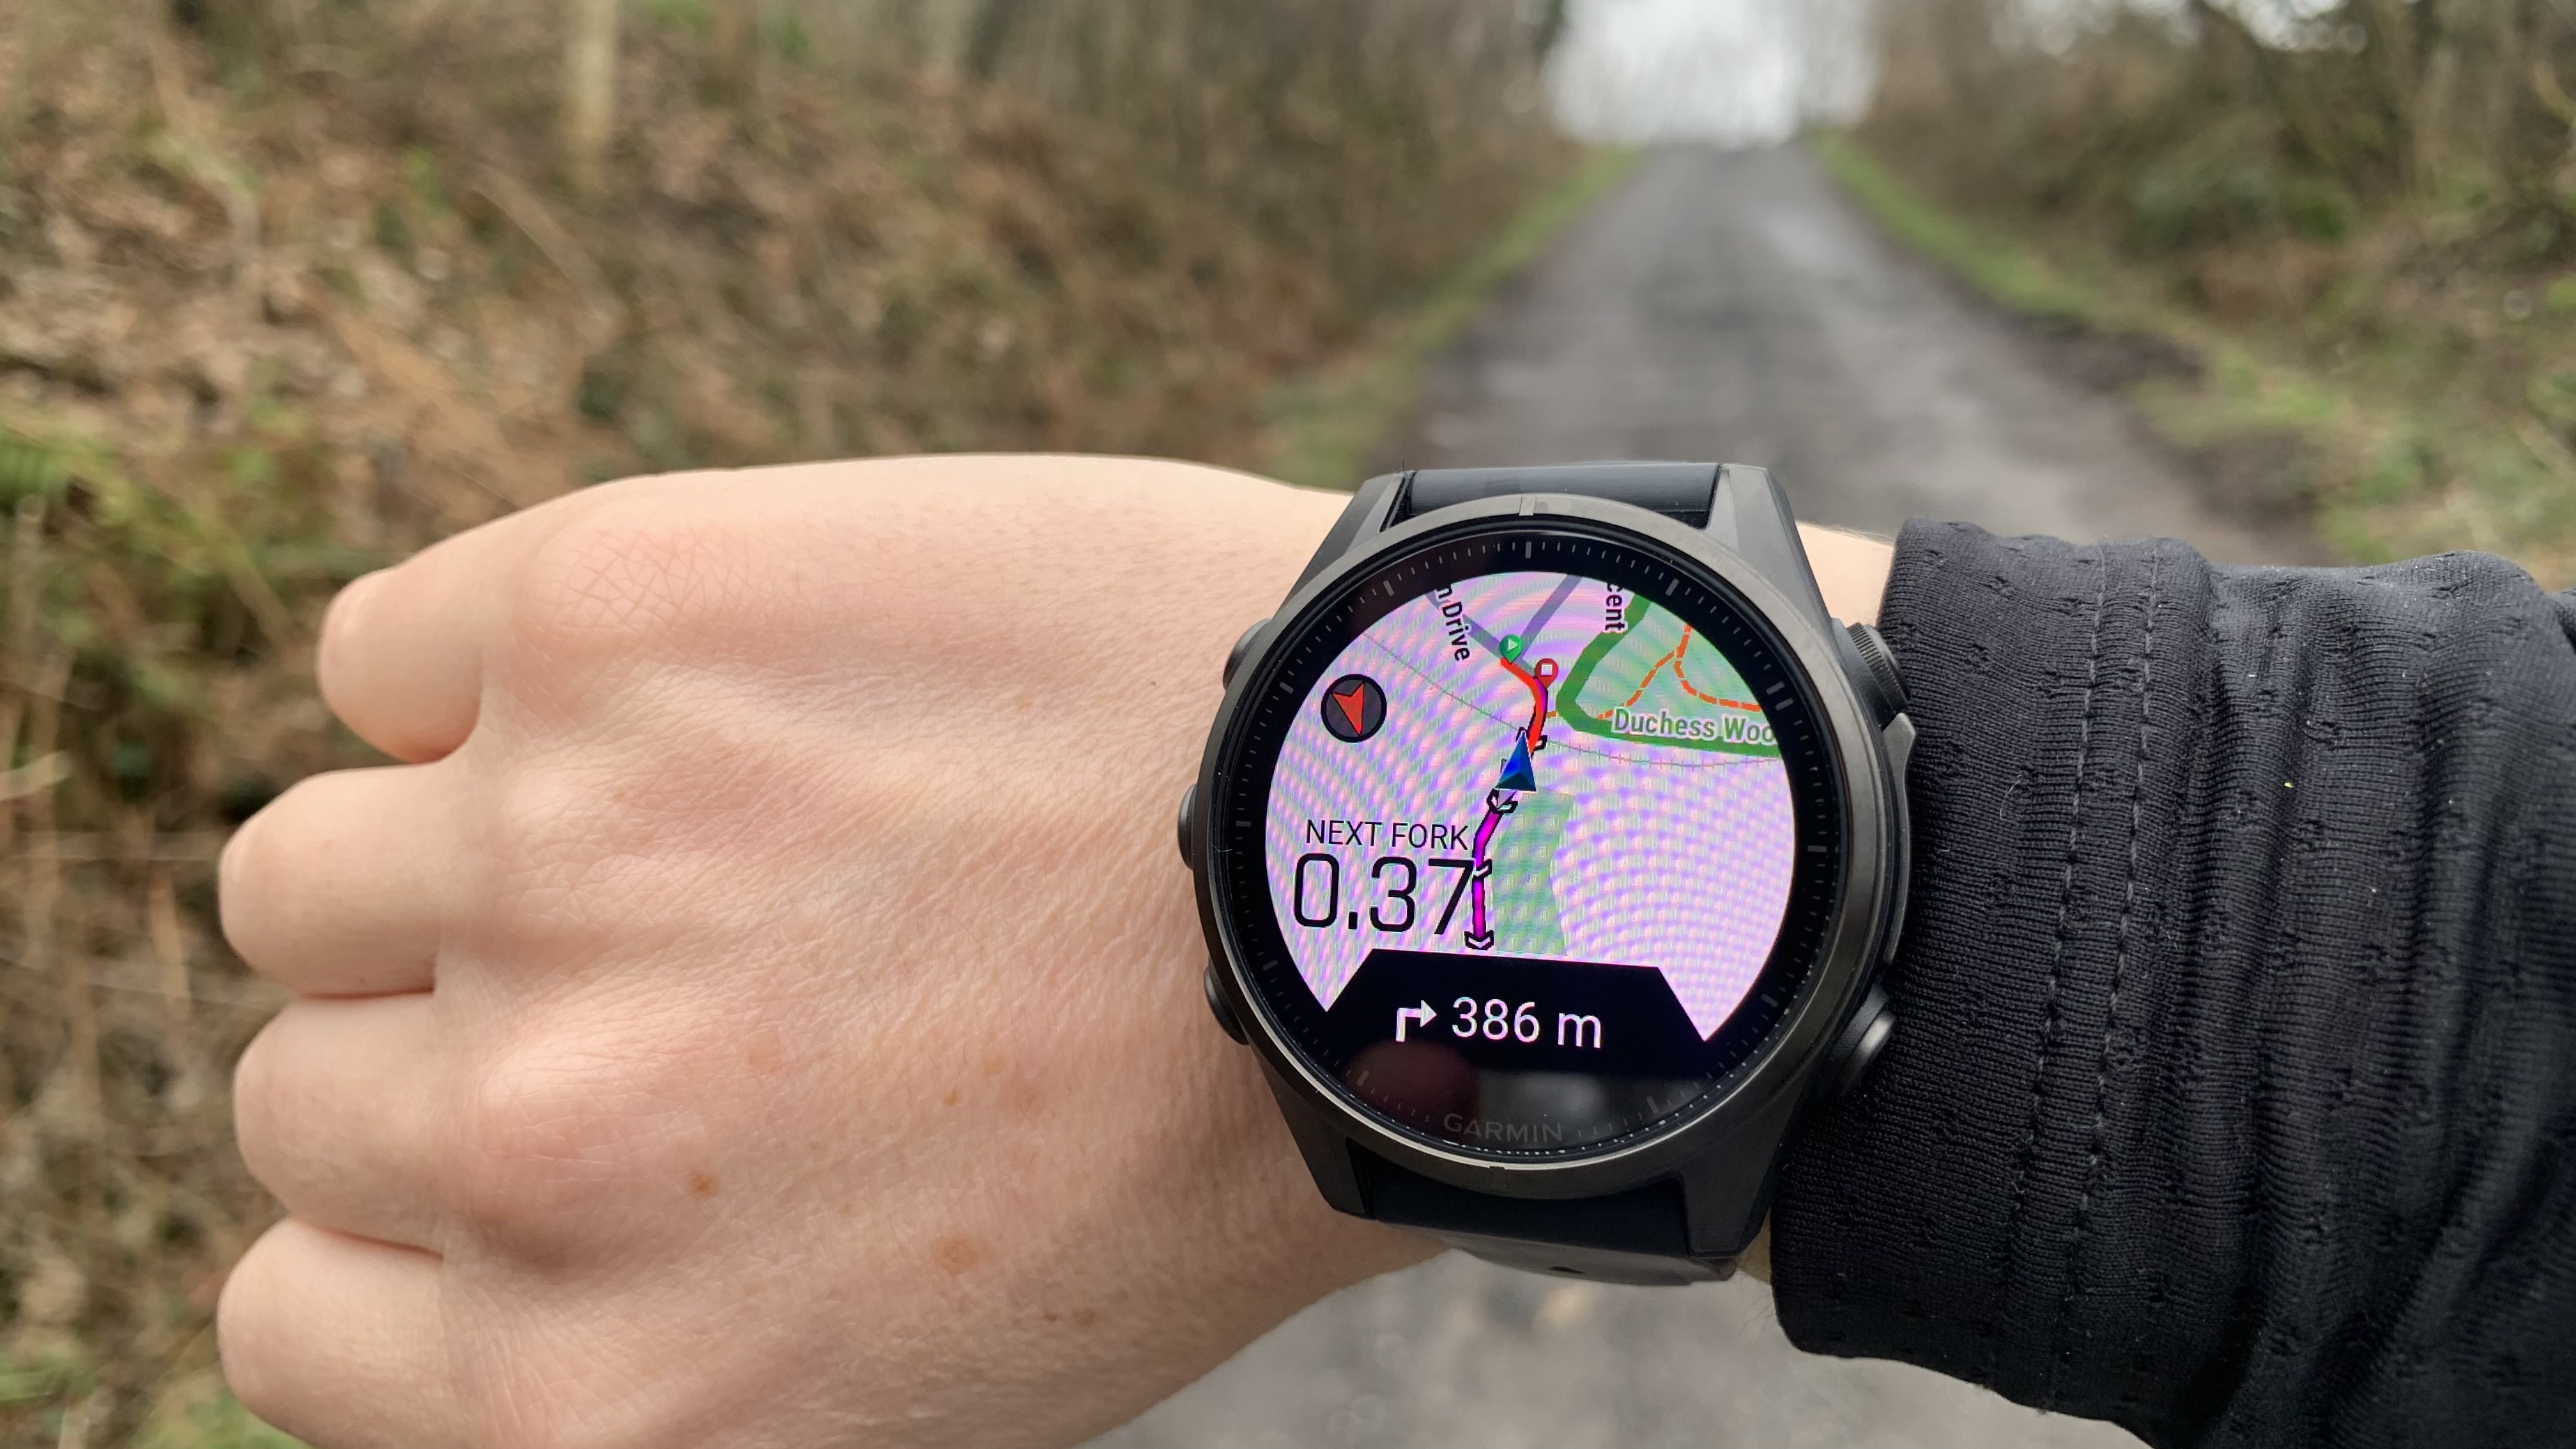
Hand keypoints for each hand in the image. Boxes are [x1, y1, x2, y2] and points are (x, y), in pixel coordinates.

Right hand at [217, 456, 1428, 1448]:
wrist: (1407, 870)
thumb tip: (456, 1266)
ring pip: (309, 873)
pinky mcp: (610, 624)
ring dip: (459, 846)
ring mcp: (556, 869)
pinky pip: (383, 653)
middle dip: (469, 1029)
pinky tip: (679, 684)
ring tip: (688, 818)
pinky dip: (481, 667)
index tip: (542, 1139)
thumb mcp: (898, 1377)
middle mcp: (537, 1153)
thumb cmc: (1179, 1127)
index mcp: (593, 1401)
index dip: (425, 1219)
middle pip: (307, 1084)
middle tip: (688, 965)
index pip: (288, 1309)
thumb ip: (638, 1339)